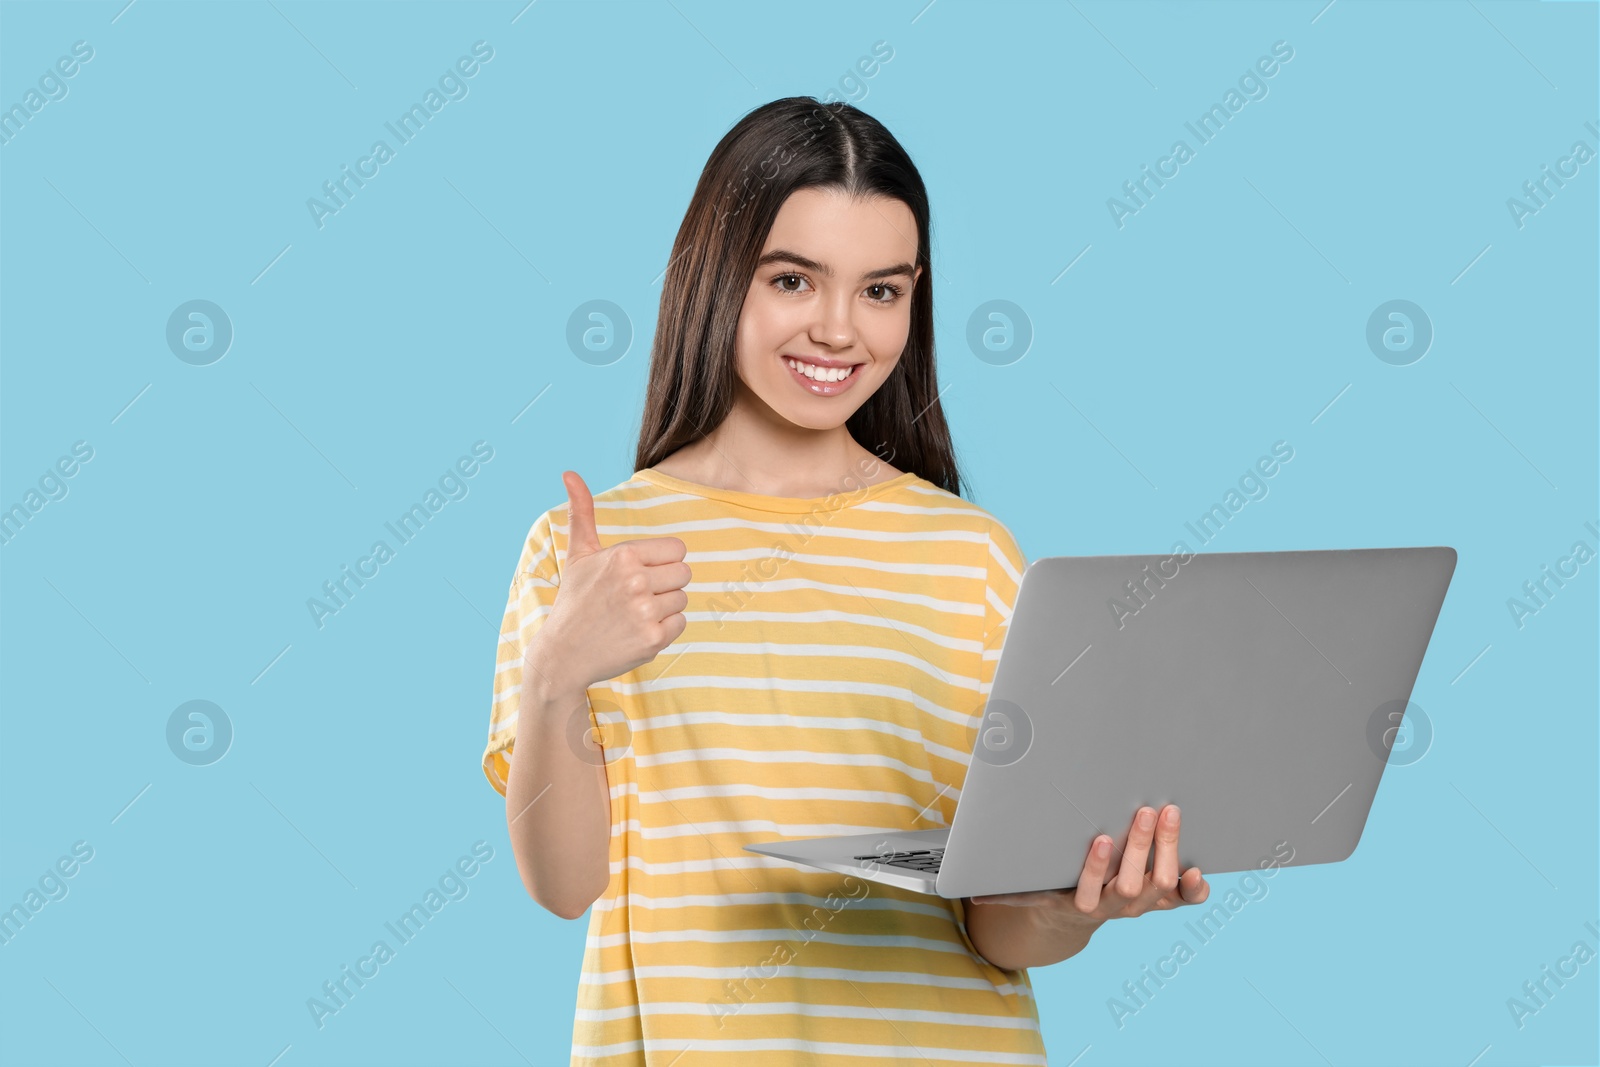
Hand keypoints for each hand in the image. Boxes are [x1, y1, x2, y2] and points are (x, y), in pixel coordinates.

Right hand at [529, 471, 690, 691]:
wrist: (564, 653)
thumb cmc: (575, 600)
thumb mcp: (578, 554)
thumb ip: (582, 512)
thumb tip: (569, 472)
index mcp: (623, 555)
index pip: (677, 549)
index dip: (661, 561)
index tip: (640, 573)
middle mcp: (636, 581)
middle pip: (684, 573)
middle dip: (666, 583)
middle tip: (637, 595)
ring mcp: (645, 612)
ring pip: (682, 599)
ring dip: (664, 607)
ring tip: (634, 613)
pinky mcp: (653, 639)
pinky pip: (681, 623)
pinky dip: (664, 629)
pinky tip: (638, 630)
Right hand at [969, 804, 1209, 929]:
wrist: (1078, 917)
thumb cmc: (1052, 888)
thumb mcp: (1028, 891)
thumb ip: (1003, 892)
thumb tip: (968, 894)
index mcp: (1081, 904)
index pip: (1088, 891)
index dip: (1097, 868)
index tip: (1100, 839)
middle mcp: (1115, 908)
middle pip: (1132, 887)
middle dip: (1140, 849)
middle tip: (1145, 811)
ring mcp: (1143, 906)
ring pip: (1161, 887)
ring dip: (1168, 851)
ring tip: (1169, 813)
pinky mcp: (1164, 900)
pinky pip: (1185, 900)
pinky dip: (1195, 887)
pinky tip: (1198, 868)